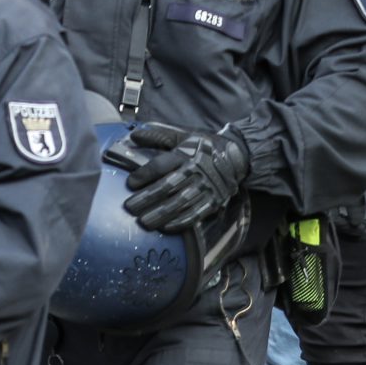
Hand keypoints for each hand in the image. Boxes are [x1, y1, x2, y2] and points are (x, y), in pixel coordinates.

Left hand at [121, 123, 250, 232]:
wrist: (236, 157)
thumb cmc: (202, 146)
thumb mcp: (182, 136)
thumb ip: (158, 136)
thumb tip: (134, 136)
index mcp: (185, 154)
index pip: (161, 166)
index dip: (145, 175)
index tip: (130, 184)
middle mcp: (195, 171)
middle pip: (169, 186)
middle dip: (148, 198)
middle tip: (130, 208)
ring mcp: (206, 188)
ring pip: (180, 203)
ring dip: (161, 214)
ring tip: (143, 222)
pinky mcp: (213, 201)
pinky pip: (196, 214)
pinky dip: (181, 223)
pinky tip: (166, 228)